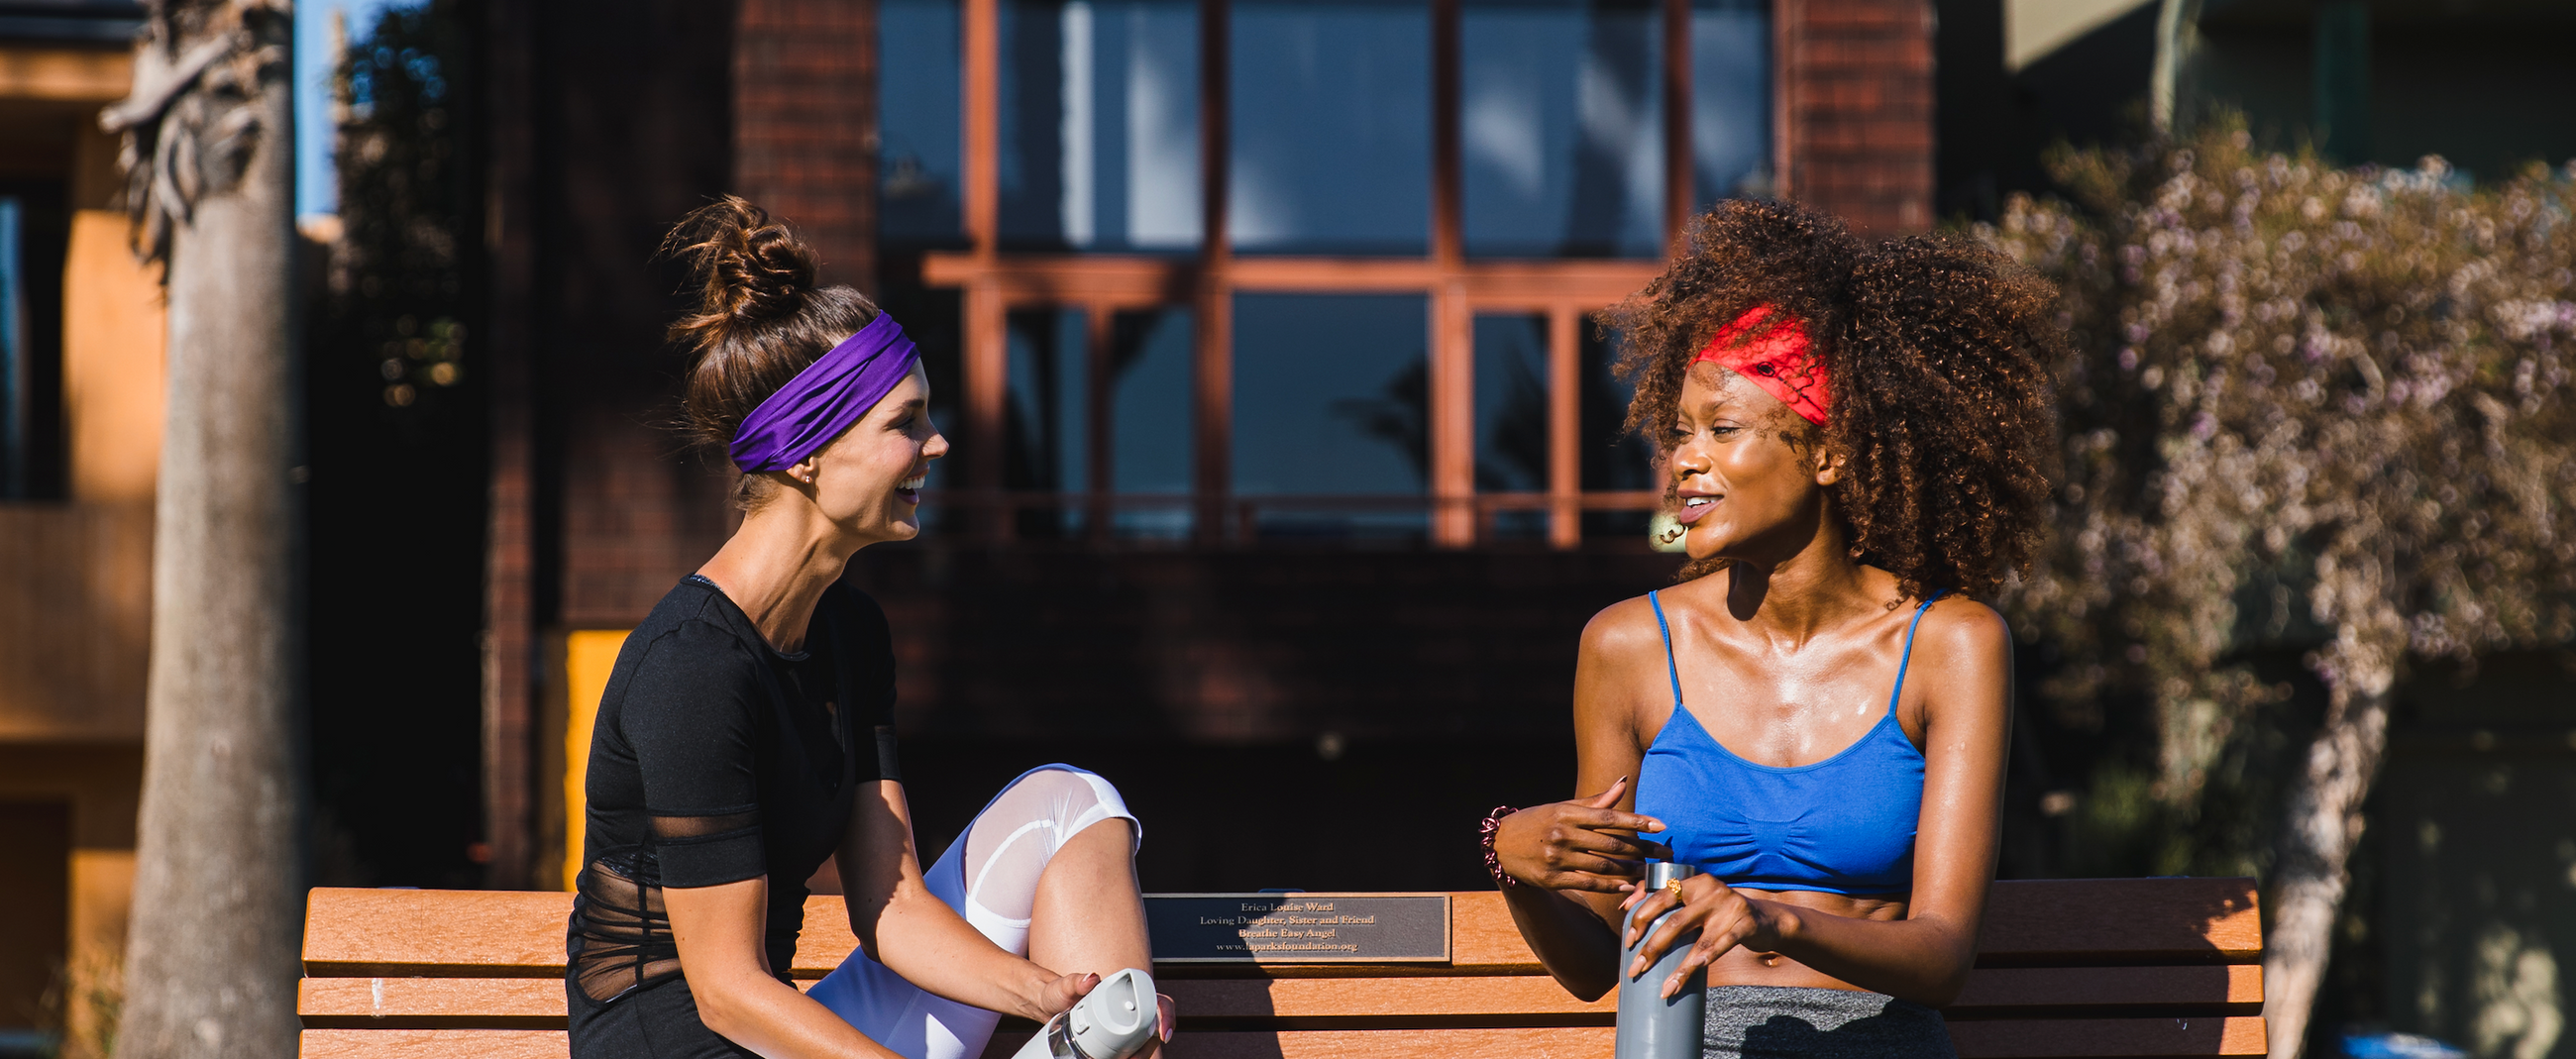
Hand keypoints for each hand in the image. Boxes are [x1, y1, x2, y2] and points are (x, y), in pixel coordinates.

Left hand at [1031, 975, 1179, 1055]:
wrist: (1050, 1006)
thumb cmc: (1058, 993)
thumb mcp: (1063, 987)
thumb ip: (1075, 981)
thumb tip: (1092, 977)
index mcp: (1125, 990)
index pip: (1158, 1001)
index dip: (1167, 1016)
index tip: (1163, 1033)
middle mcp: (1130, 1006)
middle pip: (1154, 1028)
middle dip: (1150, 1046)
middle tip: (1135, 1058)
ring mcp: (1125, 1023)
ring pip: (1145, 1041)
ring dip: (1142, 1054)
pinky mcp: (1117, 1037)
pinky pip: (1132, 1048)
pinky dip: (1132, 1056)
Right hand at [1491, 777, 1667, 892]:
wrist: (1500, 845)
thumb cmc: (1536, 822)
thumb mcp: (1561, 807)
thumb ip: (1595, 801)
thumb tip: (1623, 782)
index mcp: (1566, 813)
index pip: (1608, 816)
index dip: (1636, 820)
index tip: (1660, 825)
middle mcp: (1563, 834)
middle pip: (1611, 843)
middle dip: (1642, 849)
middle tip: (1664, 855)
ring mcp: (1557, 858)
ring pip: (1603, 865)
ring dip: (1630, 869)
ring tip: (1649, 870)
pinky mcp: (1552, 879)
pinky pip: (1589, 883)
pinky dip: (1611, 886)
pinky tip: (1628, 886)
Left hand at [1619, 874, 1789, 998]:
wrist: (1765, 920)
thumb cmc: (1720, 914)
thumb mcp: (1697, 902)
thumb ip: (1669, 902)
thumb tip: (1626, 903)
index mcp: (1694, 883)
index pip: (1661, 895)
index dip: (1641, 916)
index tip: (1628, 940)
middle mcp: (1710, 891)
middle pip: (1674, 921)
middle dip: (1652, 947)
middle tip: (1636, 968)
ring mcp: (1729, 907)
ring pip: (1698, 941)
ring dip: (1680, 968)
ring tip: (1665, 987)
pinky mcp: (1746, 924)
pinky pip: (1723, 945)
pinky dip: (1707, 958)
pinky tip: (1695, 969)